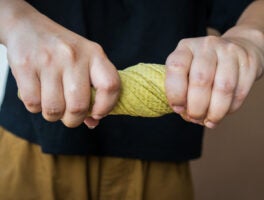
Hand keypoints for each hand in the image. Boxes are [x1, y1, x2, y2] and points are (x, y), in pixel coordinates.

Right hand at [4, 2, 119, 127]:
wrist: (28, 27)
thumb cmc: (62, 51)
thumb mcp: (85, 61)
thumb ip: (93, 90)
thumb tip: (93, 122)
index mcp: (94, 54)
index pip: (110, 86)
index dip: (106, 107)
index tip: (97, 114)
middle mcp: (73, 56)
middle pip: (79, 106)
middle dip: (74, 120)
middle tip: (70, 116)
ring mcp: (48, 60)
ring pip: (54, 109)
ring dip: (54, 115)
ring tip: (53, 105)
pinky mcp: (25, 66)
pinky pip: (33, 104)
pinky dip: (36, 108)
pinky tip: (38, 96)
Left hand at [165, 26, 263, 127]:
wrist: (237, 47)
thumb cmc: (203, 66)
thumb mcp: (186, 70)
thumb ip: (180, 88)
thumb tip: (184, 112)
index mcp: (186, 47)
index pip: (176, 67)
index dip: (175, 92)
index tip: (178, 108)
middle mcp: (207, 46)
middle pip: (201, 80)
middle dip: (196, 107)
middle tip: (195, 118)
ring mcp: (229, 52)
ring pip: (223, 88)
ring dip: (215, 112)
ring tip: (209, 121)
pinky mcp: (248, 62)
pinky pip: (239, 92)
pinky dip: (230, 108)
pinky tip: (223, 112)